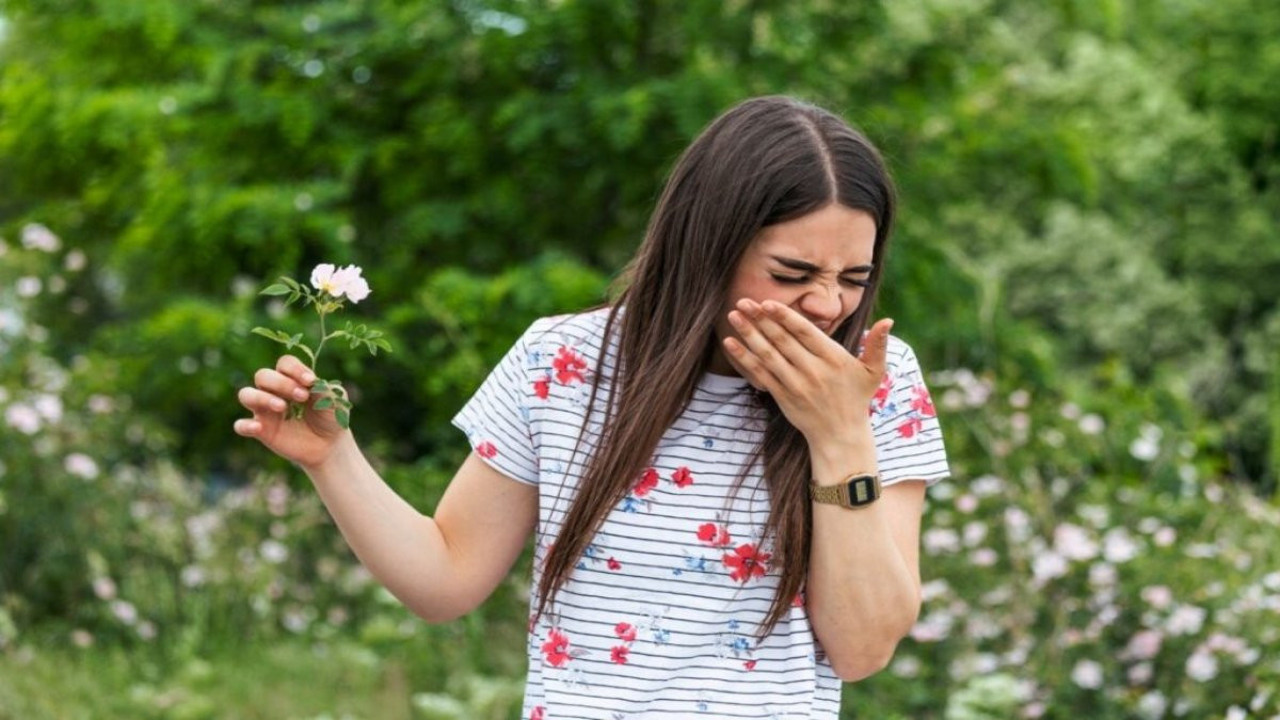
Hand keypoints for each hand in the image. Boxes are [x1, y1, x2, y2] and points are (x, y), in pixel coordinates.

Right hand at [233, 354, 348, 468]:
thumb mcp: (336, 402)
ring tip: (282, 407)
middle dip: (282, 383)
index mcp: (292, 379)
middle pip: (263, 375)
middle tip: (303, 397)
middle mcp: (274, 391)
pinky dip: (245, 425)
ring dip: (261, 397)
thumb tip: (312, 384)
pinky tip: (258, 427)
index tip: (311, 381)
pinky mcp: (261, 431)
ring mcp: (265, 411)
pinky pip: (240, 425)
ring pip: (246, 394)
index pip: (284, 363)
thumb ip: (325, 389)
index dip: (295, 369)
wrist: (330, 445)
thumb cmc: (331, 418)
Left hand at [723, 299, 891, 440]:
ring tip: (733, 316)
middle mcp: (813, 371)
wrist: (840, 435)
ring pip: (768, 355)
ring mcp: (796, 384)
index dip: (785, 316)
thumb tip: (889, 321)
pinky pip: (760, 374)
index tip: (768, 302)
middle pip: (782, 340)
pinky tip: (731, 344)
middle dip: (761, 319)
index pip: (805, 332)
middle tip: (743, 300)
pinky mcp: (782, 396)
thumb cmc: (857, 398)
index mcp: (834, 359)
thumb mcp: (873, 372)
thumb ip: (878, 345)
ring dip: (748, 334)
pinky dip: (745, 359)